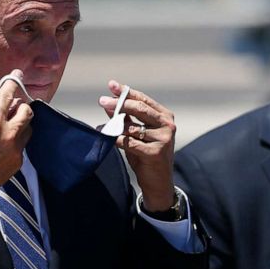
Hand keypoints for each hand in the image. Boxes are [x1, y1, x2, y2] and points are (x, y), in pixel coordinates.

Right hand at [0, 69, 32, 215]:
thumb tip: (0, 110)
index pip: (7, 96)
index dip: (13, 82)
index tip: (18, 75)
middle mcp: (8, 135)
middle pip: (27, 112)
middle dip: (22, 106)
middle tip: (16, 106)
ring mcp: (15, 149)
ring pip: (29, 129)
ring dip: (22, 124)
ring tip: (12, 125)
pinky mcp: (18, 162)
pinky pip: (23, 146)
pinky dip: (17, 141)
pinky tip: (6, 145)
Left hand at [98, 81, 175, 210]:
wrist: (159, 183)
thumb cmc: (147, 156)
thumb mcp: (137, 134)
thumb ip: (126, 119)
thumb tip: (110, 104)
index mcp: (165, 117)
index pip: (143, 100)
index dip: (126, 91)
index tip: (112, 85)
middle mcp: (167, 125)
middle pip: (139, 109)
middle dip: (119, 103)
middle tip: (102, 101)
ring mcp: (163, 139)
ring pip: (132, 127)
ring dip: (114, 126)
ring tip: (102, 127)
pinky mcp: (155, 153)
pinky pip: (130, 142)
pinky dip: (116, 139)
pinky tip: (107, 137)